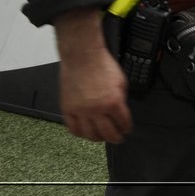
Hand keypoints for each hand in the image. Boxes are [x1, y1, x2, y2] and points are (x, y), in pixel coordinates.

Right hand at [54, 9, 131, 143]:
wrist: (83, 57)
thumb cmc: (102, 65)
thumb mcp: (121, 82)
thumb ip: (121, 99)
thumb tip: (120, 112)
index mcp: (113, 102)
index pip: (123, 123)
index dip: (126, 128)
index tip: (127, 130)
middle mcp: (97, 110)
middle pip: (107, 133)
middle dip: (115, 138)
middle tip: (117, 139)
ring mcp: (81, 111)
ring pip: (89, 134)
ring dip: (97, 138)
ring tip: (101, 138)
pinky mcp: (67, 109)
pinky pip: (72, 128)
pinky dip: (79, 133)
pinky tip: (84, 133)